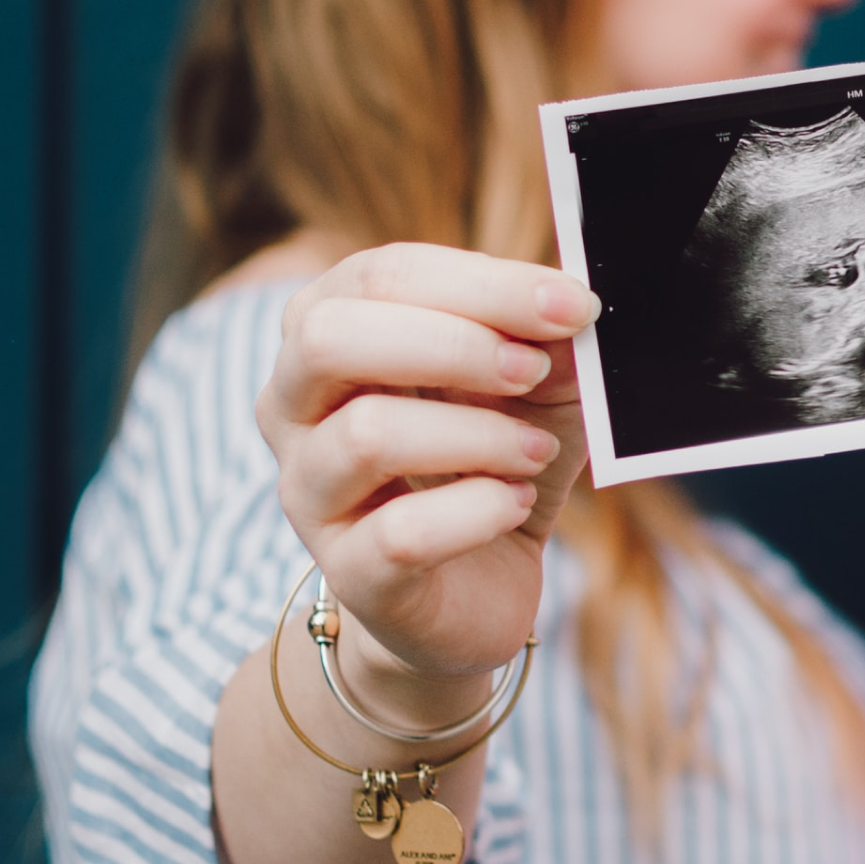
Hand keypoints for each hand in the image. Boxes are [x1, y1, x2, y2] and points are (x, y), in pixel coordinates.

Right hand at [256, 244, 599, 724]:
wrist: (477, 587)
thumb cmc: (493, 460)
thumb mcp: (533, 385)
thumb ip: (545, 338)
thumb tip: (570, 302)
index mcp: (327, 331)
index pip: (380, 275)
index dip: (483, 283)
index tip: (571, 305)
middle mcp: (292, 406)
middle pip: (330, 337)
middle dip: (453, 344)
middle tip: (532, 370)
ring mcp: (309, 493)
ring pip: (366, 435)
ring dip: (477, 434)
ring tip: (535, 452)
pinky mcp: (349, 573)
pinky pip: (401, 533)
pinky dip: (478, 510)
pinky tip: (514, 505)